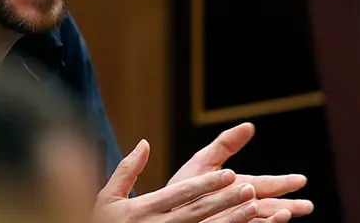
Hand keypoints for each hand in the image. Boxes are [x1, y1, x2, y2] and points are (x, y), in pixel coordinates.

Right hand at [92, 140, 266, 222]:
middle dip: (225, 199)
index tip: (228, 174)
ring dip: (231, 219)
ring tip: (252, 206)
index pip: (181, 194)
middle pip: (198, 211)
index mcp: (143, 210)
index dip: (205, 184)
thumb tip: (144, 143)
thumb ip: (126, 169)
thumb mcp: (107, 197)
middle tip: (249, 187)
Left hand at [171, 123, 313, 220]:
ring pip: (258, 220)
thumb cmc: (184, 186)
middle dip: (289, 206)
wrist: (163, 209)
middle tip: (308, 205)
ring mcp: (233, 219)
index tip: (301, 180)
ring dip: (274, 217)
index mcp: (238, 187)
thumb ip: (225, 145)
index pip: (264, 185)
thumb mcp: (203, 161)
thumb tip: (250, 126)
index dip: (283, 183)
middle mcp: (238, 206)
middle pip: (268, 206)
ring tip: (287, 213)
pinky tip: (267, 221)